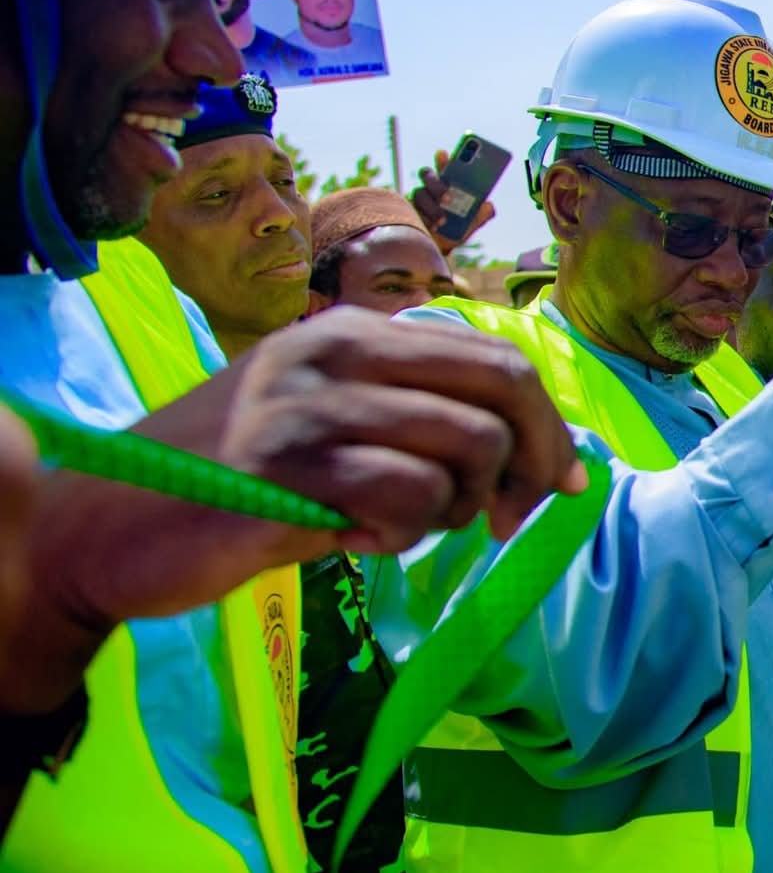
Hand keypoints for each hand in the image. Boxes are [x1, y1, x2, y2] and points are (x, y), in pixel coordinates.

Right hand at [7, 309, 584, 709]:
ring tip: (388, 525)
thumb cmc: (235, 482)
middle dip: (534, 462)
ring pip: (466, 447)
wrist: (108, 529)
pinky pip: (409, 499)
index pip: (494, 356)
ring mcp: (311, 404)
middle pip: (503, 387)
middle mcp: (336, 351)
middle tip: (511, 520)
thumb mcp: (329, 422)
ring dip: (450, 510)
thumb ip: (418, 417)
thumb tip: (544, 457)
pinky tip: (347, 541)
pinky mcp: (289, 468)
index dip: (547, 425)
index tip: (564, 484)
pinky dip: (399, 537)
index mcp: (353, 332)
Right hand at [412, 149, 497, 255]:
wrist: (441, 249)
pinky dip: (424, 220)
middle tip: (449, 199)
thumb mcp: (472, 223)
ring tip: (443, 221)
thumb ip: (482, 214)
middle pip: (427, 175)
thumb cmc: (457, 230)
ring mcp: (418, 200)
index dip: (442, 159)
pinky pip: (413, 212)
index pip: (443, 166)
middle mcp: (430, 188)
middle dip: (438, 186)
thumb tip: (488, 205)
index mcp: (447, 184)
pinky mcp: (409, 213)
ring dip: (432, 208)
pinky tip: (433, 227)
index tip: (443, 153)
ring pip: (419, 194)